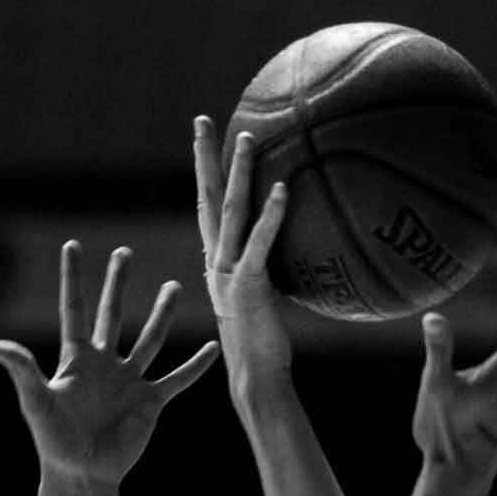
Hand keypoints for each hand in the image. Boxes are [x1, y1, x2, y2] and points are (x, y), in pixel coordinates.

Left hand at [0, 242, 217, 484]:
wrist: (85, 473)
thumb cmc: (55, 441)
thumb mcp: (36, 404)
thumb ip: (22, 372)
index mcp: (76, 359)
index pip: (73, 309)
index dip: (72, 278)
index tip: (72, 245)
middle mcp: (104, 364)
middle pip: (112, 314)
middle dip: (117, 283)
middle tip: (124, 252)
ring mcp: (130, 381)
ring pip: (150, 339)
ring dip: (161, 313)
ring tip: (173, 286)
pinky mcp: (151, 402)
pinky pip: (178, 379)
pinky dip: (196, 366)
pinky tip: (213, 349)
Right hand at [194, 115, 292, 381]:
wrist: (255, 376)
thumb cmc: (264, 344)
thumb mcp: (264, 300)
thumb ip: (267, 274)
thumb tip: (294, 257)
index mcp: (217, 263)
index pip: (207, 209)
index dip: (203, 175)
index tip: (203, 142)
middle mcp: (216, 262)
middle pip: (207, 199)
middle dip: (204, 158)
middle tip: (202, 120)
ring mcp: (229, 272)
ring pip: (231, 212)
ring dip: (238, 174)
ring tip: (247, 139)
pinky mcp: (248, 285)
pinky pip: (260, 243)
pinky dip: (271, 215)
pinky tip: (283, 188)